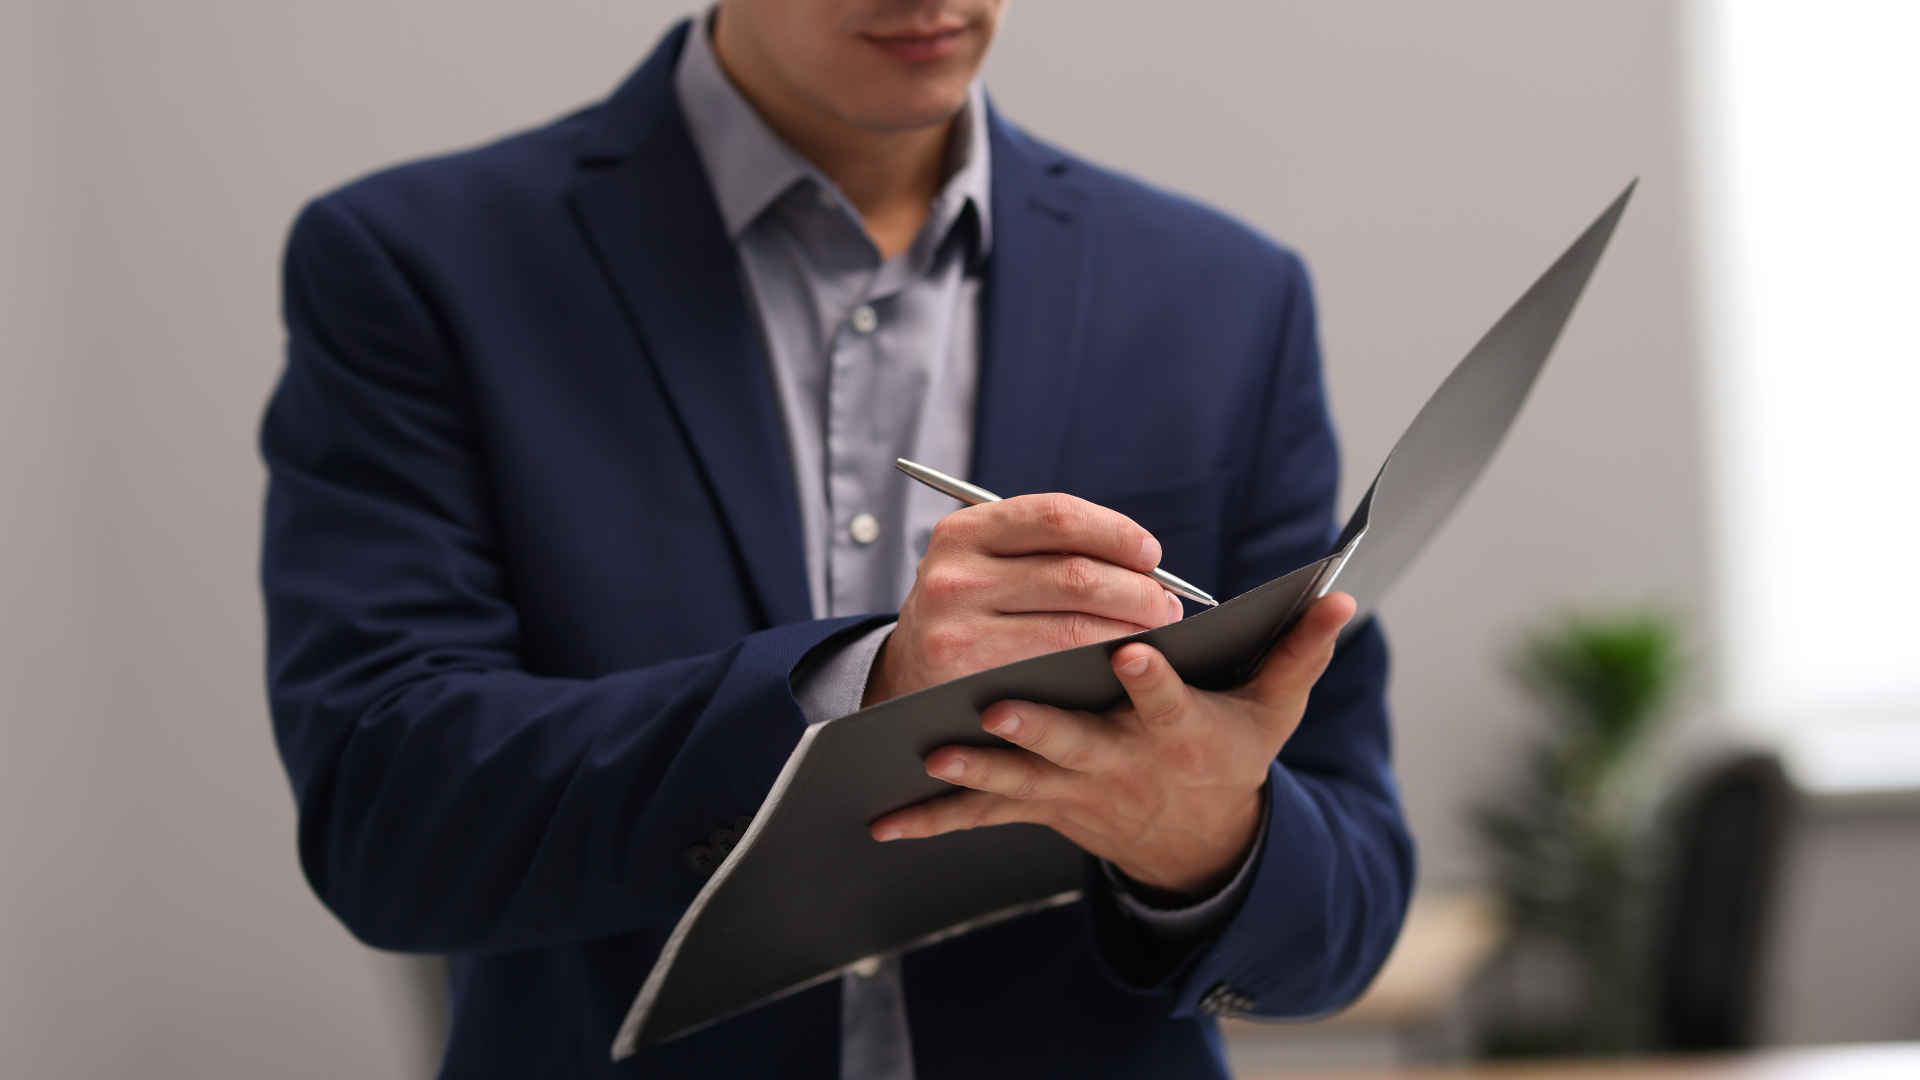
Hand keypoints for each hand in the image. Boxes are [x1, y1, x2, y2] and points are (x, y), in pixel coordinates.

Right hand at [864, 493, 1184, 705]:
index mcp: (964, 532)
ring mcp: (957, 630)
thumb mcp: (986, 564)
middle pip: (1076, 574)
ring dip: (1132, 628)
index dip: (1115, 532)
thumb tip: (1144, 560)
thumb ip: (1046, 550)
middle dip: (1138, 589)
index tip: (1151, 554)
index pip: (1057, 516)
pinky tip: (1123, 661)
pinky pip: (1059, 668)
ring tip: (1155, 632)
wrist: (908, 676)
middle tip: (1167, 603)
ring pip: (1075, 625)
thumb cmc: (972, 612)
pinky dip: (1104, 662)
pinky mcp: (968, 678)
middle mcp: (954, 576)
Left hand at [870, 592, 1357, 899]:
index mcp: (1180, 733)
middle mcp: (1123, 764)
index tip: (1135, 650)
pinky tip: (885, 822)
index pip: (1168, 703)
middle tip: (1001, 708)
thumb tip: (1341, 596)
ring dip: (978, 772)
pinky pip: (984, 818)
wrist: (1195, 837)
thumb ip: (1302, 650)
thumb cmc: (1230, 753)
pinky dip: (935, 821)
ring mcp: (1076, 790)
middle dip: (1041, 729)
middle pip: (1079, 745)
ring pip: (1021, 781)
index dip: (1154, 680)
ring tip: (935, 755)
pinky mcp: (1042, 806)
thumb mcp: (1275, 709)